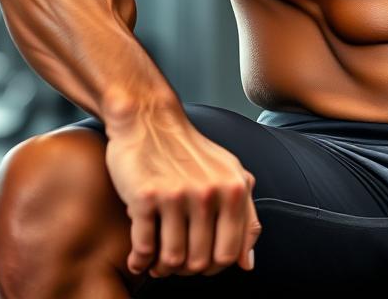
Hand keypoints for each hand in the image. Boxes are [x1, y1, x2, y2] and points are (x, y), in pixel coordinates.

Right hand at [103, 107, 262, 278]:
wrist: (149, 119)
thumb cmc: (190, 151)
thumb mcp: (229, 173)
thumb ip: (246, 215)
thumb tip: (248, 263)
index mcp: (234, 189)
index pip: (229, 254)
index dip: (212, 266)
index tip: (199, 260)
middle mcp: (209, 192)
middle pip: (200, 262)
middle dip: (186, 269)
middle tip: (175, 260)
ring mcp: (177, 194)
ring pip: (172, 261)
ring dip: (161, 268)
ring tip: (157, 259)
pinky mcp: (145, 196)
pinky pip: (143, 249)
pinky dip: (140, 261)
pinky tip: (139, 257)